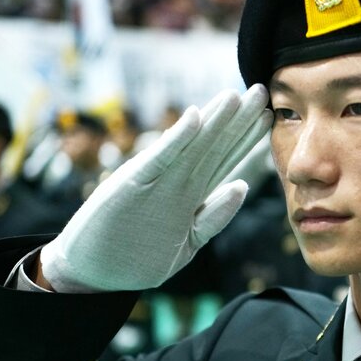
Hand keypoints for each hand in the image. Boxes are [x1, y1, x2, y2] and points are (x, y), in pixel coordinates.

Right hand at [40, 86, 271, 292]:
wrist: (90, 270)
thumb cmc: (137, 255)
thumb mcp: (187, 242)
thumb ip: (213, 216)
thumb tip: (241, 186)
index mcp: (191, 194)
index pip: (225, 161)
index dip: (247, 139)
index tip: (270, 117)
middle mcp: (176, 182)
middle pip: (214, 147)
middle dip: (238, 121)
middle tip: (263, 90)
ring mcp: (155, 182)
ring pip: (193, 147)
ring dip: (215, 121)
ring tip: (236, 95)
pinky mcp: (133, 185)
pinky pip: (160, 160)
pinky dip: (178, 140)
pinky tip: (195, 117)